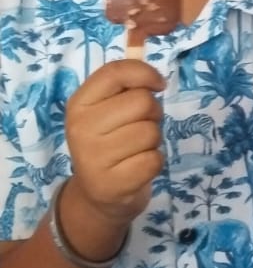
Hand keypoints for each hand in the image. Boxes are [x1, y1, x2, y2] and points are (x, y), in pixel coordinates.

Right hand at [63, 59, 164, 227]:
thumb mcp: (107, 109)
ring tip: (136, 149)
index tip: (158, 85)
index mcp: (79, 104)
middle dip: (153, 113)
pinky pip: (155, 159)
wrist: (98, 195)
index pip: (115, 72)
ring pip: (151, 131)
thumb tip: (156, 79)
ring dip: (153, 139)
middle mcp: (81, 128)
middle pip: (143, 102)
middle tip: (141, 126)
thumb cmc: (110, 142)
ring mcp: (93, 158)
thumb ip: (126, 87)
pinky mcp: (112, 184)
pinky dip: (155, 162)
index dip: (145, 73)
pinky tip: (138, 167)